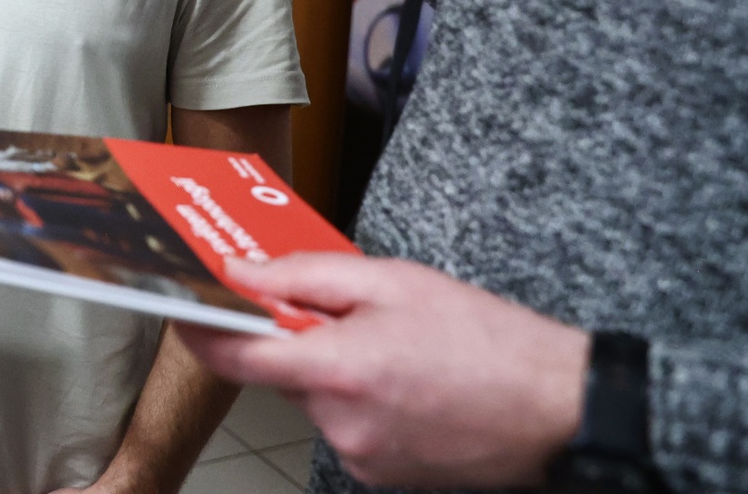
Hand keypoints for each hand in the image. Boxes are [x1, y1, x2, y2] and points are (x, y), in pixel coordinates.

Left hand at [176, 253, 586, 488]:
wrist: (563, 410)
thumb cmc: (488, 340)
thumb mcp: (393, 281)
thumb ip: (306, 276)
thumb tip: (242, 273)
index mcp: (338, 369)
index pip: (236, 357)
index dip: (201, 331)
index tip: (184, 307)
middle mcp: (341, 422)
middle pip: (285, 370)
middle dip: (303, 336)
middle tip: (350, 309)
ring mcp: (361, 456)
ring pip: (319, 396)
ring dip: (338, 366)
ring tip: (401, 347)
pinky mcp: (382, 474)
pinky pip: (348, 423)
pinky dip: (364, 396)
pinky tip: (412, 380)